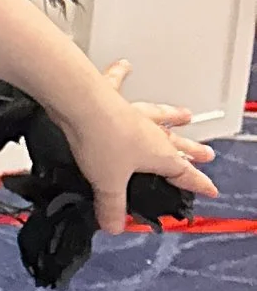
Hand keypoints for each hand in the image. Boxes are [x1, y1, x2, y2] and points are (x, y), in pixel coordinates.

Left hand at [56, 55, 216, 234]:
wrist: (80, 105)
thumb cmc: (100, 140)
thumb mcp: (107, 184)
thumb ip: (111, 206)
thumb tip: (112, 225)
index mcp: (157, 155)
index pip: (184, 174)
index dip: (198, 183)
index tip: (210, 188)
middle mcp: (150, 131)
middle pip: (177, 143)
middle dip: (192, 150)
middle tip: (206, 153)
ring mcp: (132, 112)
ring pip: (159, 114)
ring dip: (172, 115)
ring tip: (185, 114)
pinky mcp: (111, 97)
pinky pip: (118, 83)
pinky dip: (121, 74)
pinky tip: (124, 66)